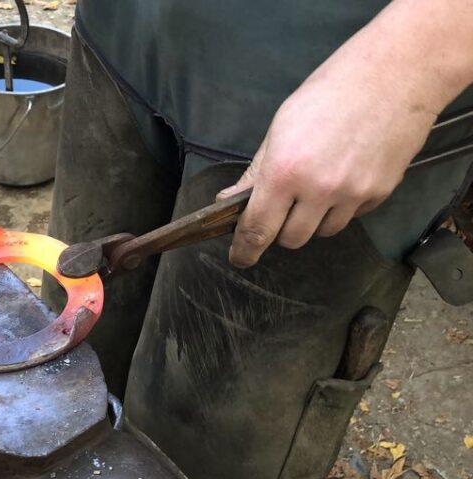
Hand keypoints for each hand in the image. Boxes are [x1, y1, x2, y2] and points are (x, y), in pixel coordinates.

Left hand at [216, 0, 472, 267]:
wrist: (394, 75)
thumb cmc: (329, 93)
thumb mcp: (280, 129)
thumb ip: (256, 173)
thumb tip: (230, 201)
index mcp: (284, 171)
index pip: (257, 229)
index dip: (245, 250)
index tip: (241, 258)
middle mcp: (317, 190)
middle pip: (291, 239)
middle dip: (281, 229)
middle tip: (283, 206)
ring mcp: (352, 195)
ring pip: (323, 231)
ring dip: (313, 219)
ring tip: (318, 183)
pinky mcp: (379, 194)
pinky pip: (351, 216)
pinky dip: (342, 207)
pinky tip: (345, 175)